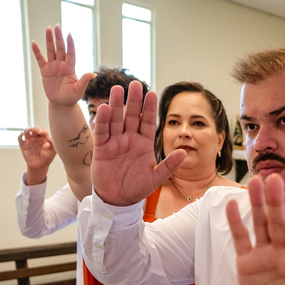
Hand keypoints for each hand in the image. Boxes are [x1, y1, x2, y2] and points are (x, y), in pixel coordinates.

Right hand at [18, 127, 55, 179]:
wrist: (40, 166)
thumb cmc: (47, 158)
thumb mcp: (53, 151)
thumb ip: (52, 144)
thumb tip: (49, 138)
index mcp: (43, 137)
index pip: (42, 131)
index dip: (42, 131)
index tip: (42, 133)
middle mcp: (36, 137)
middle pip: (34, 129)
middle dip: (35, 129)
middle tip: (37, 132)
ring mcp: (29, 140)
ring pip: (26, 131)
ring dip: (27, 129)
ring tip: (29, 130)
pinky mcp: (23, 145)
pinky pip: (20, 138)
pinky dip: (20, 135)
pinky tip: (22, 134)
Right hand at [30, 25, 93, 107]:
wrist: (61, 103)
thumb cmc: (71, 97)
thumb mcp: (79, 90)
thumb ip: (84, 81)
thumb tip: (93, 74)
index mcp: (70, 68)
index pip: (70, 53)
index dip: (70, 44)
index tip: (69, 34)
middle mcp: (62, 65)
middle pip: (60, 48)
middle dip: (58, 37)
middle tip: (57, 26)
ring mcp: (53, 66)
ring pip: (51, 50)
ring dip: (49, 40)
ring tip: (48, 29)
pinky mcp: (45, 71)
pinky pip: (40, 59)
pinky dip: (37, 52)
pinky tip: (34, 43)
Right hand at [90, 81, 185, 205]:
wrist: (118, 200)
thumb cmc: (137, 189)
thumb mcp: (156, 178)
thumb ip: (168, 165)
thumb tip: (183, 153)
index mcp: (144, 143)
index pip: (148, 121)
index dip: (149, 108)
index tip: (152, 93)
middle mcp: (130, 139)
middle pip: (131, 116)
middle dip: (133, 100)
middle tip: (134, 84)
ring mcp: (115, 141)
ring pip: (116, 119)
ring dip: (116, 105)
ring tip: (117, 89)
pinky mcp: (102, 148)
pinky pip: (102, 131)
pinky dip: (102, 120)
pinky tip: (104, 107)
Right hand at [227, 174, 284, 284]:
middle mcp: (281, 252)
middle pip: (279, 224)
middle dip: (276, 202)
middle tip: (274, 178)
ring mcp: (263, 254)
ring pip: (260, 224)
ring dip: (257, 203)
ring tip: (254, 180)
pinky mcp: (246, 261)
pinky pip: (240, 238)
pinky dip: (236, 222)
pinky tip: (231, 203)